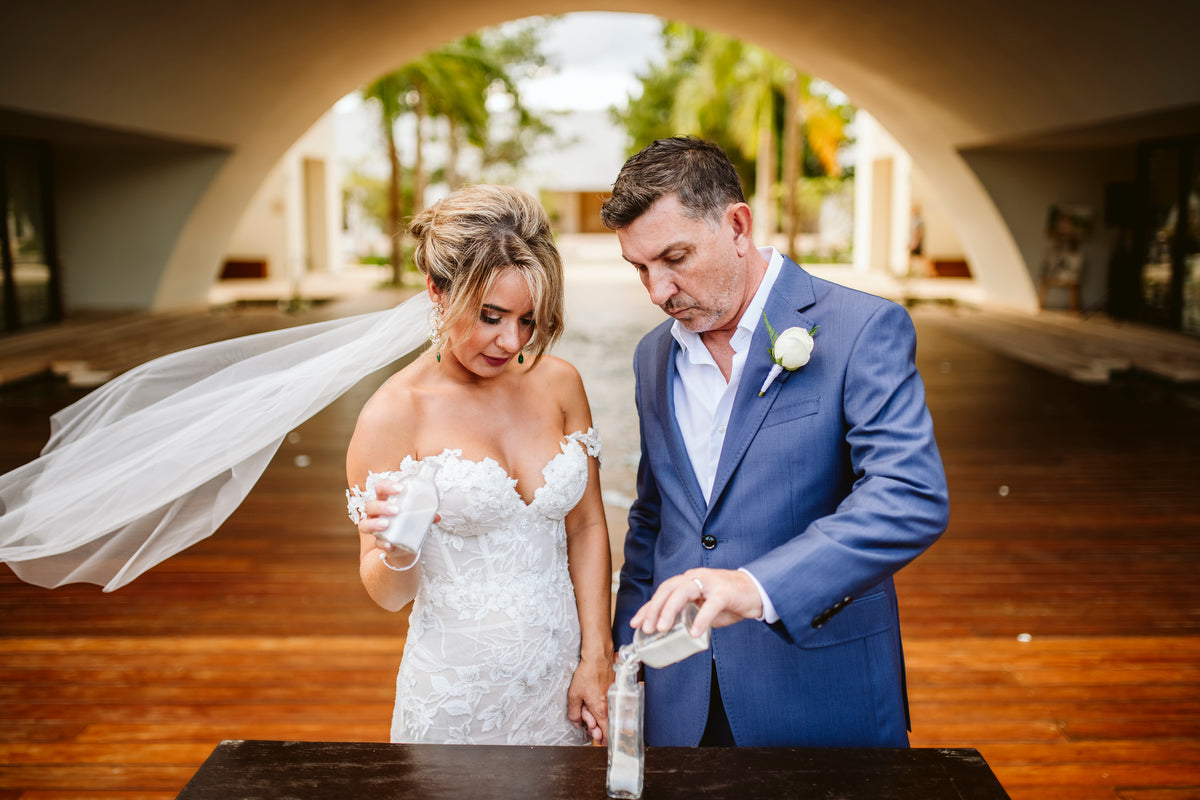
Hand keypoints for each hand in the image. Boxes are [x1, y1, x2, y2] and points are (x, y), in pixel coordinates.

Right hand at [358, 478, 437, 567]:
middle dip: (381, 506)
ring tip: (387, 524)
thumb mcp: (417, 513)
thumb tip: (438, 516)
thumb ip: (425, 512)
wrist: (405, 543)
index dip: (387, 486)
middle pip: (370, 505)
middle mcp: (375, 513)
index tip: (400, 488)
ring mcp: (375, 528)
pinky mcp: (379, 542)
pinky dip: (382, 543)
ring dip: (375, 523)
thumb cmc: (408, 520)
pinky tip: (390, 544)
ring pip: (365, 524)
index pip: (380, 487)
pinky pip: (376, 543)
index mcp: (385, 500)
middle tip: (396, 509)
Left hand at [568, 653, 612, 744]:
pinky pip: (609, 704)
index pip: (606, 734)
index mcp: (601, 711)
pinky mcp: (615, 692)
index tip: (594, 737)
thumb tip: (577, 722)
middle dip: (595, 725)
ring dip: (597, 714)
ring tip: (588, 704)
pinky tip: (594, 697)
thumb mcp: (574, 695)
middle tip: (585, 717)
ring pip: (607, 714)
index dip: (600, 739)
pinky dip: (602, 704)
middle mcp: (610, 707)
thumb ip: (574, 713)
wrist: (598, 658)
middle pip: (605, 725)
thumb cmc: (587, 674)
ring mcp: (614, 699)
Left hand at [630, 568, 763, 637]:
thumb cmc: (728, 600)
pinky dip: (701, 619)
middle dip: (655, 608)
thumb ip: (688, 615)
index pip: (663, 591)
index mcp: (688, 580)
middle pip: (668, 588)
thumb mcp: (702, 608)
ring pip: (684, 591)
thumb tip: (670, 634)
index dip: (648, 607)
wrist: (757, 592)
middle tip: (648, 628)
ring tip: (663, 628)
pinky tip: (694, 633)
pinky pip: (711, 605)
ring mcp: (711, 583)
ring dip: (670, 609)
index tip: (636, 623)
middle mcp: (696, 577)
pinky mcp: (726, 592)